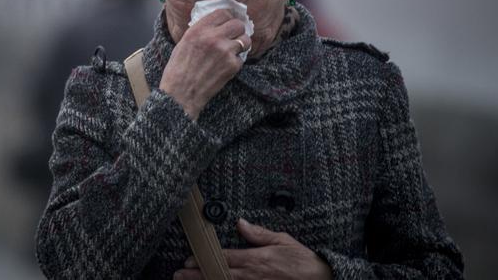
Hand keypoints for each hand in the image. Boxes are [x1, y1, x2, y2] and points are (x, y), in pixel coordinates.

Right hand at [160, 9, 251, 119]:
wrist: (180, 94)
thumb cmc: (178, 69)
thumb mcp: (184, 42)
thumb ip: (200, 30)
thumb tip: (216, 23)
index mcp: (199, 29)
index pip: (223, 13)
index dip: (228, 18)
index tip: (228, 23)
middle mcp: (213, 37)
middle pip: (238, 24)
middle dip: (237, 30)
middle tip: (233, 37)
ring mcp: (225, 51)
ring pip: (245, 40)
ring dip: (241, 45)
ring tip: (232, 51)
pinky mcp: (232, 65)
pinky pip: (241, 58)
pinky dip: (235, 62)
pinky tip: (224, 67)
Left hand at [173, 218, 332, 279]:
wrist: (318, 279)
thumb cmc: (301, 261)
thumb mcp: (282, 240)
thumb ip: (259, 234)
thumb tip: (241, 223)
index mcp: (256, 259)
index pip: (224, 258)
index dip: (204, 259)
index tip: (188, 260)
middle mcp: (252, 276)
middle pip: (219, 275)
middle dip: (197, 275)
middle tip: (179, 274)